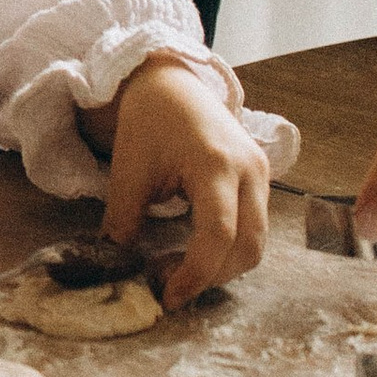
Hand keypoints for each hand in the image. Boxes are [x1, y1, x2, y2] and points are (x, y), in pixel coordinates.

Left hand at [101, 58, 270, 308]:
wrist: (171, 80)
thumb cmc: (148, 119)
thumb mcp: (128, 170)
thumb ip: (123, 222)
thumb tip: (115, 269)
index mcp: (216, 163)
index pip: (218, 234)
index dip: (194, 274)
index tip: (165, 296)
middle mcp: (250, 169)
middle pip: (249, 247)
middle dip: (212, 276)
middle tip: (169, 284)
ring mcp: (261, 172)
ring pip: (257, 241)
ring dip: (221, 266)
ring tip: (176, 268)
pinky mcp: (261, 176)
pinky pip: (254, 226)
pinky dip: (228, 248)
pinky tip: (193, 249)